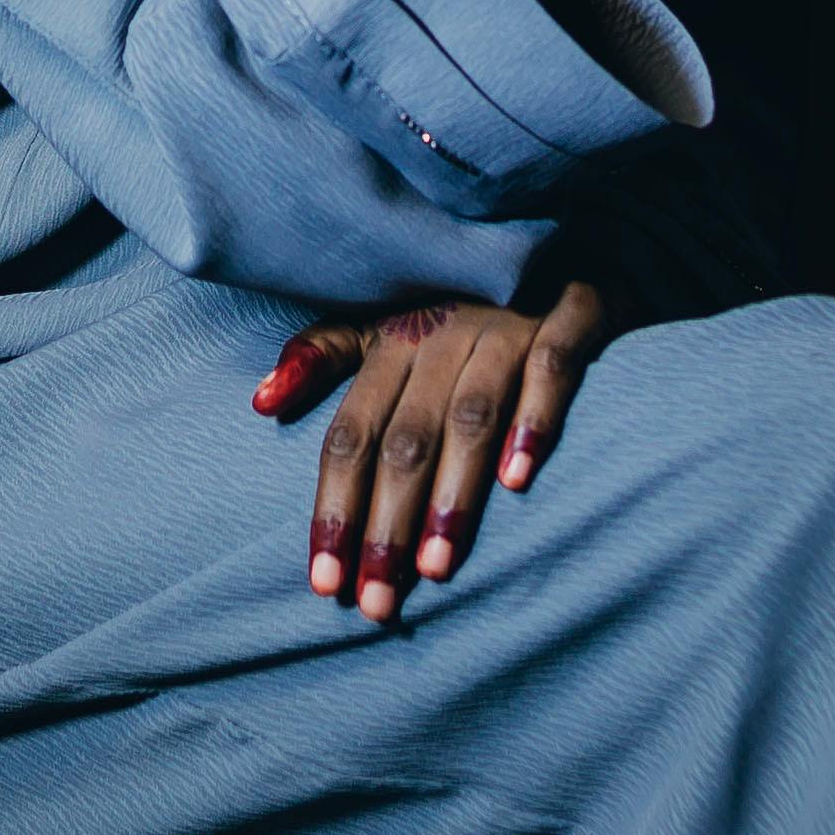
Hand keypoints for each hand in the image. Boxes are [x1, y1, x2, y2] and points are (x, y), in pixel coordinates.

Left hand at [254, 281, 608, 621]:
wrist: (564, 231)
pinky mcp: (574, 309)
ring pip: (471, 414)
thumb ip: (325, 354)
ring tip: (436, 566)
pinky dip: (535, 419)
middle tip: (377, 604)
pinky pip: (553, 365)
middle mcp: (444, 330)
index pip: (351, 435)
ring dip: (452, 491)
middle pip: (404, 439)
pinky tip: (520, 480)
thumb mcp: (389, 316)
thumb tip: (260, 401)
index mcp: (393, 338)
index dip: (334, 508)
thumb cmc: (466, 292)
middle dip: (385, 524)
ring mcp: (508, 320)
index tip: (324, 584)